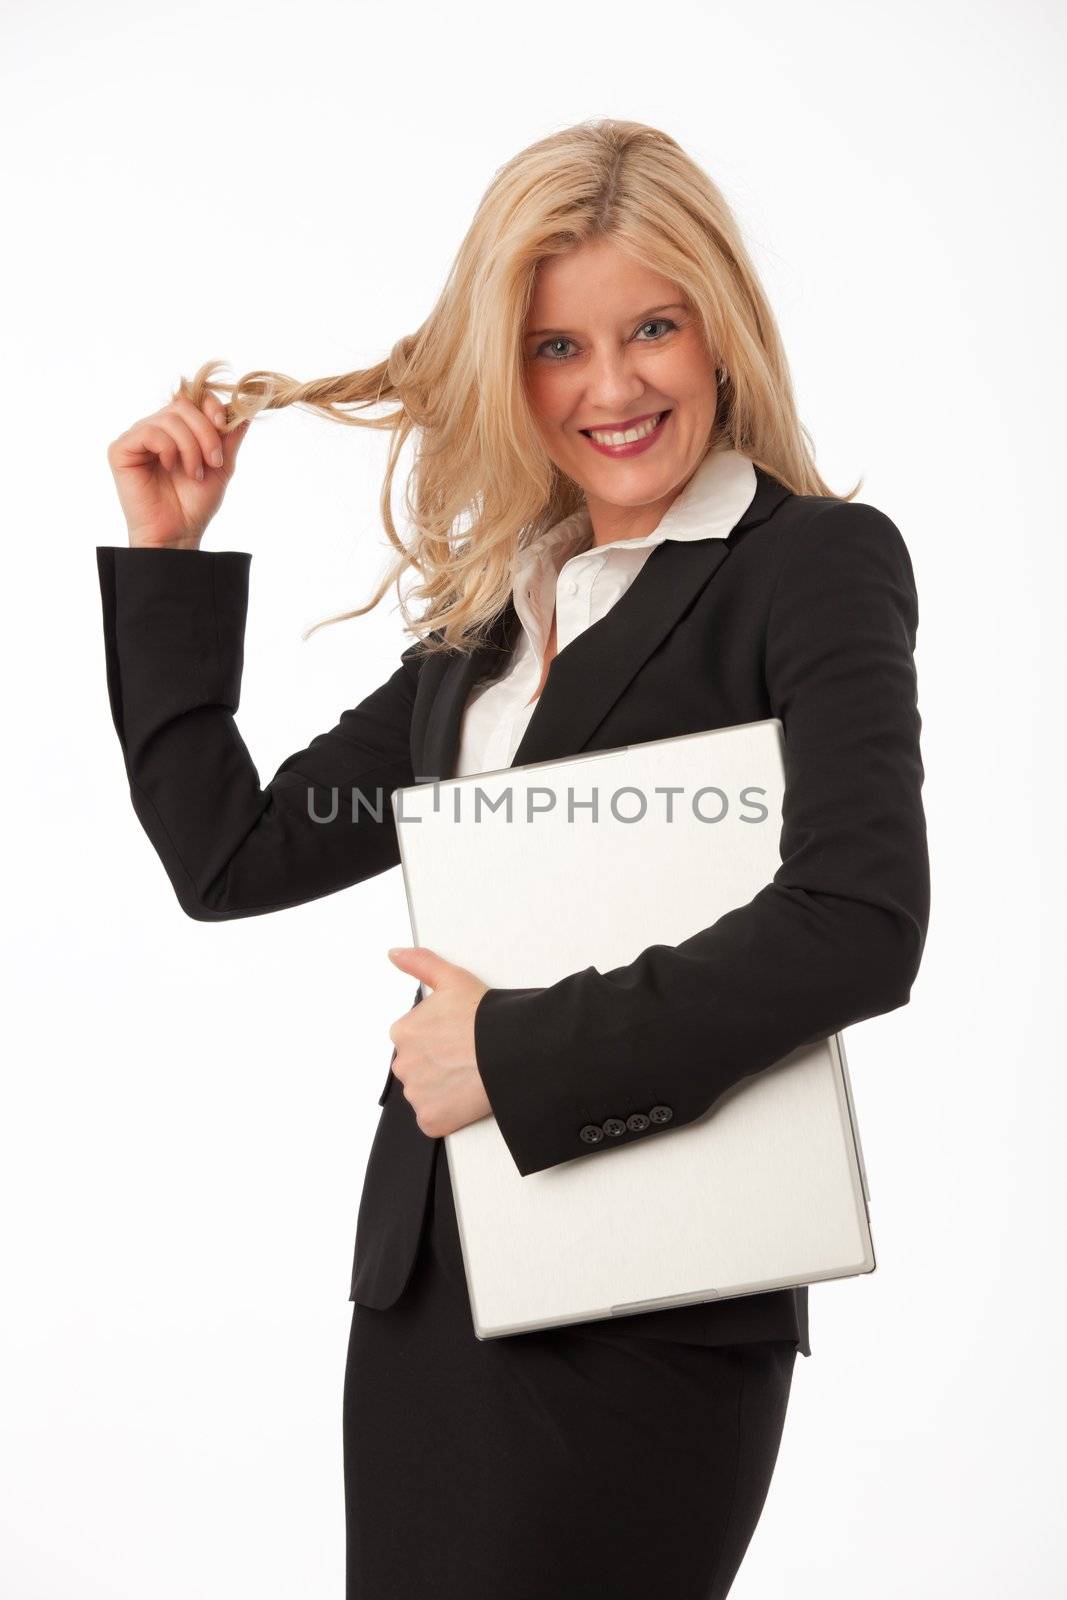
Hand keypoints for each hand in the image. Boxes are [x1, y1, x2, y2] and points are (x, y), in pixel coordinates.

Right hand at [107, 392, 249, 549]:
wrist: (179, 533)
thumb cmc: (195, 503)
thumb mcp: (222, 465)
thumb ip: (230, 436)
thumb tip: (246, 407)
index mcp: (176, 430)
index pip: (192, 398)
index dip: (211, 406)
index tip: (224, 425)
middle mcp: (155, 428)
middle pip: (183, 406)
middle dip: (205, 432)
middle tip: (213, 461)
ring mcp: (137, 437)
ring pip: (169, 419)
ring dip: (190, 446)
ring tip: (194, 473)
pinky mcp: (121, 449)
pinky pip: (149, 432)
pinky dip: (168, 449)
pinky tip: (170, 468)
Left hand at [386, 947, 491, 1137]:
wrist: (511, 1051)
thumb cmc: (486, 1018)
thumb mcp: (452, 978)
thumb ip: (420, 963)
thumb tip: (395, 954)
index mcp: (403, 1032)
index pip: (414, 1040)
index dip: (439, 1039)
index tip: (458, 1038)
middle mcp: (403, 1064)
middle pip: (418, 1067)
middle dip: (438, 1065)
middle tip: (466, 1057)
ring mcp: (416, 1095)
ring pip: (425, 1093)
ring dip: (443, 1089)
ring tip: (470, 1075)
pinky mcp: (431, 1120)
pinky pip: (433, 1120)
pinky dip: (448, 1113)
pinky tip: (466, 1096)